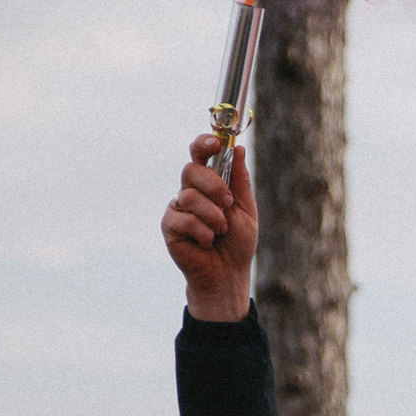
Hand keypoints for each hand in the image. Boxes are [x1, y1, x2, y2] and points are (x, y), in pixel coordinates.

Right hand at [162, 133, 256, 321]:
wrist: (228, 273)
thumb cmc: (237, 243)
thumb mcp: (245, 209)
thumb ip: (240, 181)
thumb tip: (237, 149)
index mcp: (209, 183)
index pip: (199, 155)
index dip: (204, 144)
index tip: (214, 142)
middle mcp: (190, 191)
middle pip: (191, 170)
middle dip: (213, 186)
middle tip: (227, 204)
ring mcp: (177, 207)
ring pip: (190, 196)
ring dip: (213, 216)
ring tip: (220, 232)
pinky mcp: (169, 226)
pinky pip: (184, 219)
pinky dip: (203, 232)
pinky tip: (206, 243)